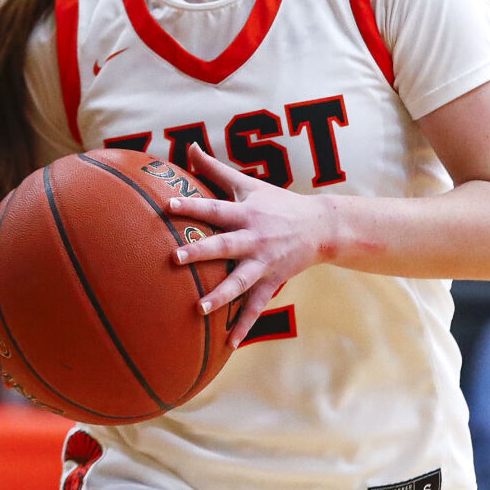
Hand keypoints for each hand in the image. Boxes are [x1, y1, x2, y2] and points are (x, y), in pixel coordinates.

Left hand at [167, 145, 334, 347]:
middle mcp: (254, 239)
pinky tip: (228, 344)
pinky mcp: (273, 282)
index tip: (168, 206)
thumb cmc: (277, 203)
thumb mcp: (248, 184)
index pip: (215, 209)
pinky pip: (256, 307)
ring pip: (240, 282)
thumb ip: (215, 168)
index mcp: (245, 214)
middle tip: (175, 258)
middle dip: (201, 252)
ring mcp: (264, 263)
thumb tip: (189, 145)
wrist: (321, 227)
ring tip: (200, 308)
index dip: (192, 206)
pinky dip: (244, 326)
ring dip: (221, 296)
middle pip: (224, 246)